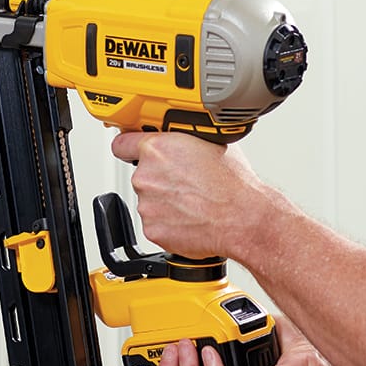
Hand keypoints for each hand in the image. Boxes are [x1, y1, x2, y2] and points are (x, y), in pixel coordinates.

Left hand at [110, 131, 284, 260]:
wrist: (242, 219)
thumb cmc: (233, 183)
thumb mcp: (211, 142)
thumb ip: (184, 138)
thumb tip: (181, 136)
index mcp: (157, 149)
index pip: (122, 143)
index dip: (129, 146)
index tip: (131, 150)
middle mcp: (146, 176)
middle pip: (141, 175)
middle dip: (158, 178)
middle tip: (185, 183)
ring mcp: (147, 204)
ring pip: (149, 200)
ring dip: (165, 202)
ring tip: (193, 202)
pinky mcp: (152, 229)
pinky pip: (156, 223)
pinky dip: (169, 222)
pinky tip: (190, 217)